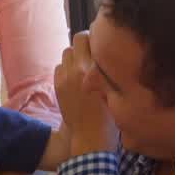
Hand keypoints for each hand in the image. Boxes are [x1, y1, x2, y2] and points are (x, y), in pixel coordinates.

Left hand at [54, 31, 118, 155]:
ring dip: (75, 55)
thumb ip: (108, 68)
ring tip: (85, 66)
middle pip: (77, 39)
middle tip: (94, 52)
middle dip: (85, 42)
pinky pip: (60, 66)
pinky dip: (67, 68)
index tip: (104, 43)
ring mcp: (65, 78)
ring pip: (67, 52)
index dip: (97, 38)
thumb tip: (108, 51)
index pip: (90, 37)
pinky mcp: (58, 86)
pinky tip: (76, 78)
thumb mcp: (116, 88)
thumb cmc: (111, 116)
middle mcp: (78, 70)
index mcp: (94, 69)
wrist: (91, 138)